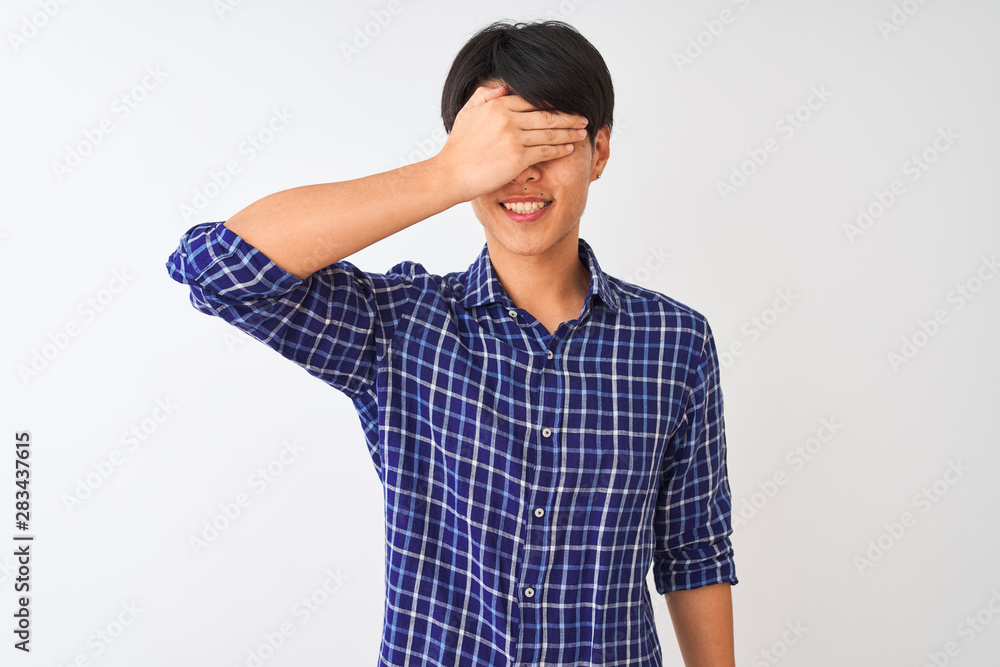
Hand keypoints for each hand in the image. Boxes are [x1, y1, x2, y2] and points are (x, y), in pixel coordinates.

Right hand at [434, 84, 588, 201]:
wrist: (451, 173)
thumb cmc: (458, 146)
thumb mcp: (467, 113)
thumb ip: (485, 96)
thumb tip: (504, 86)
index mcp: (497, 105)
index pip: (533, 100)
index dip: (553, 103)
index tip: (565, 106)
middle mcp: (508, 119)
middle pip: (547, 115)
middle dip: (568, 117)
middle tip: (582, 118)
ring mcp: (514, 139)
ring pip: (550, 133)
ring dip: (569, 132)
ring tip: (581, 132)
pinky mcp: (518, 158)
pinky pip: (545, 151)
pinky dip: (560, 149)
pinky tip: (569, 147)